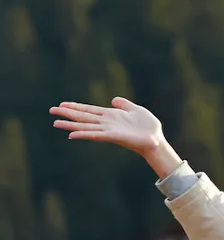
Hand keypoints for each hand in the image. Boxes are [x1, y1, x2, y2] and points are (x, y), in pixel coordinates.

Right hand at [49, 97, 181, 178]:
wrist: (156, 140)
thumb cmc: (148, 127)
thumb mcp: (136, 109)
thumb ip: (124, 104)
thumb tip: (113, 100)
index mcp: (111, 115)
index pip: (89, 110)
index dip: (76, 106)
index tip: (62, 104)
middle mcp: (106, 123)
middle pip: (83, 117)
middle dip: (67, 113)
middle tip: (51, 111)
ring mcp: (108, 130)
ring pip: (85, 126)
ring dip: (70, 124)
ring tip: (55, 122)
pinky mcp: (112, 137)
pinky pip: (95, 135)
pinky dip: (83, 134)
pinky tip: (72, 134)